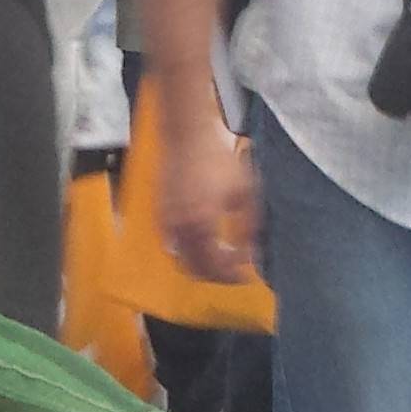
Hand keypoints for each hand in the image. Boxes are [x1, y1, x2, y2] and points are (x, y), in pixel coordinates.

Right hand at [158, 109, 262, 283]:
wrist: (188, 136)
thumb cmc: (218, 158)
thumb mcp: (245, 192)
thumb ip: (249, 228)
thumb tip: (251, 254)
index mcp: (204, 223)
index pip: (216, 267)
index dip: (232, 275)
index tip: (246, 273)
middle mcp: (181, 227)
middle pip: (196, 271)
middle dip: (216, 276)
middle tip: (233, 272)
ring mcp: (167, 222)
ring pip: (181, 261)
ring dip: (200, 266)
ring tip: (218, 258)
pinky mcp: (159, 215)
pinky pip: (171, 245)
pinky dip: (187, 252)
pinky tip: (202, 241)